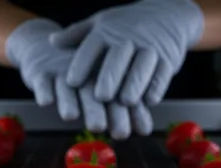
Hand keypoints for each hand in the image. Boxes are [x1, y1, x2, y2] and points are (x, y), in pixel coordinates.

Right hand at [7, 19, 151, 139]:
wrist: (44, 51)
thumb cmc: (80, 77)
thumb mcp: (100, 89)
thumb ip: (123, 109)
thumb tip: (146, 131)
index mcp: (104, 72)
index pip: (119, 91)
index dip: (130, 111)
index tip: (140, 131)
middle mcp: (84, 70)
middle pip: (93, 89)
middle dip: (100, 110)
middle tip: (105, 129)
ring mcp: (61, 70)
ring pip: (66, 86)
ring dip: (69, 101)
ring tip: (71, 116)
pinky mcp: (40, 72)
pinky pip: (41, 81)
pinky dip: (43, 90)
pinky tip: (46, 102)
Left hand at [49, 0, 203, 105]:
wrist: (167, 14)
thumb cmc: (126, 24)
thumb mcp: (101, 24)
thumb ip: (76, 35)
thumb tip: (51, 42)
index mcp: (107, 31)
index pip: (91, 46)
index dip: (81, 63)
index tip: (71, 81)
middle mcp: (128, 38)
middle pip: (118, 58)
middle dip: (110, 77)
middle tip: (100, 96)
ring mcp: (150, 47)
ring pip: (142, 65)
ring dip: (135, 84)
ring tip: (125, 101)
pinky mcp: (168, 58)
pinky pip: (162, 73)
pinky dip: (156, 87)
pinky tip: (148, 101)